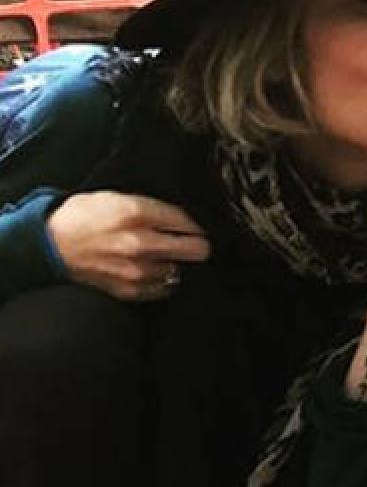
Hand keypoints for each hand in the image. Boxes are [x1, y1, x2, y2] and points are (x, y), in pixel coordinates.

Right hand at [46, 191, 211, 301]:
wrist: (48, 245)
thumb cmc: (81, 218)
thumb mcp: (116, 197)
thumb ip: (150, 206)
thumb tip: (181, 217)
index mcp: (137, 213)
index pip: (187, 221)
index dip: (195, 224)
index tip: (195, 227)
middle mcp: (140, 243)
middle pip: (197, 249)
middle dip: (198, 244)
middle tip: (192, 243)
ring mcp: (136, 269)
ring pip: (180, 269)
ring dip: (175, 263)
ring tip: (162, 256)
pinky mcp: (130, 289)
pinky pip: (163, 288)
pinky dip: (162, 280)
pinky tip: (152, 270)